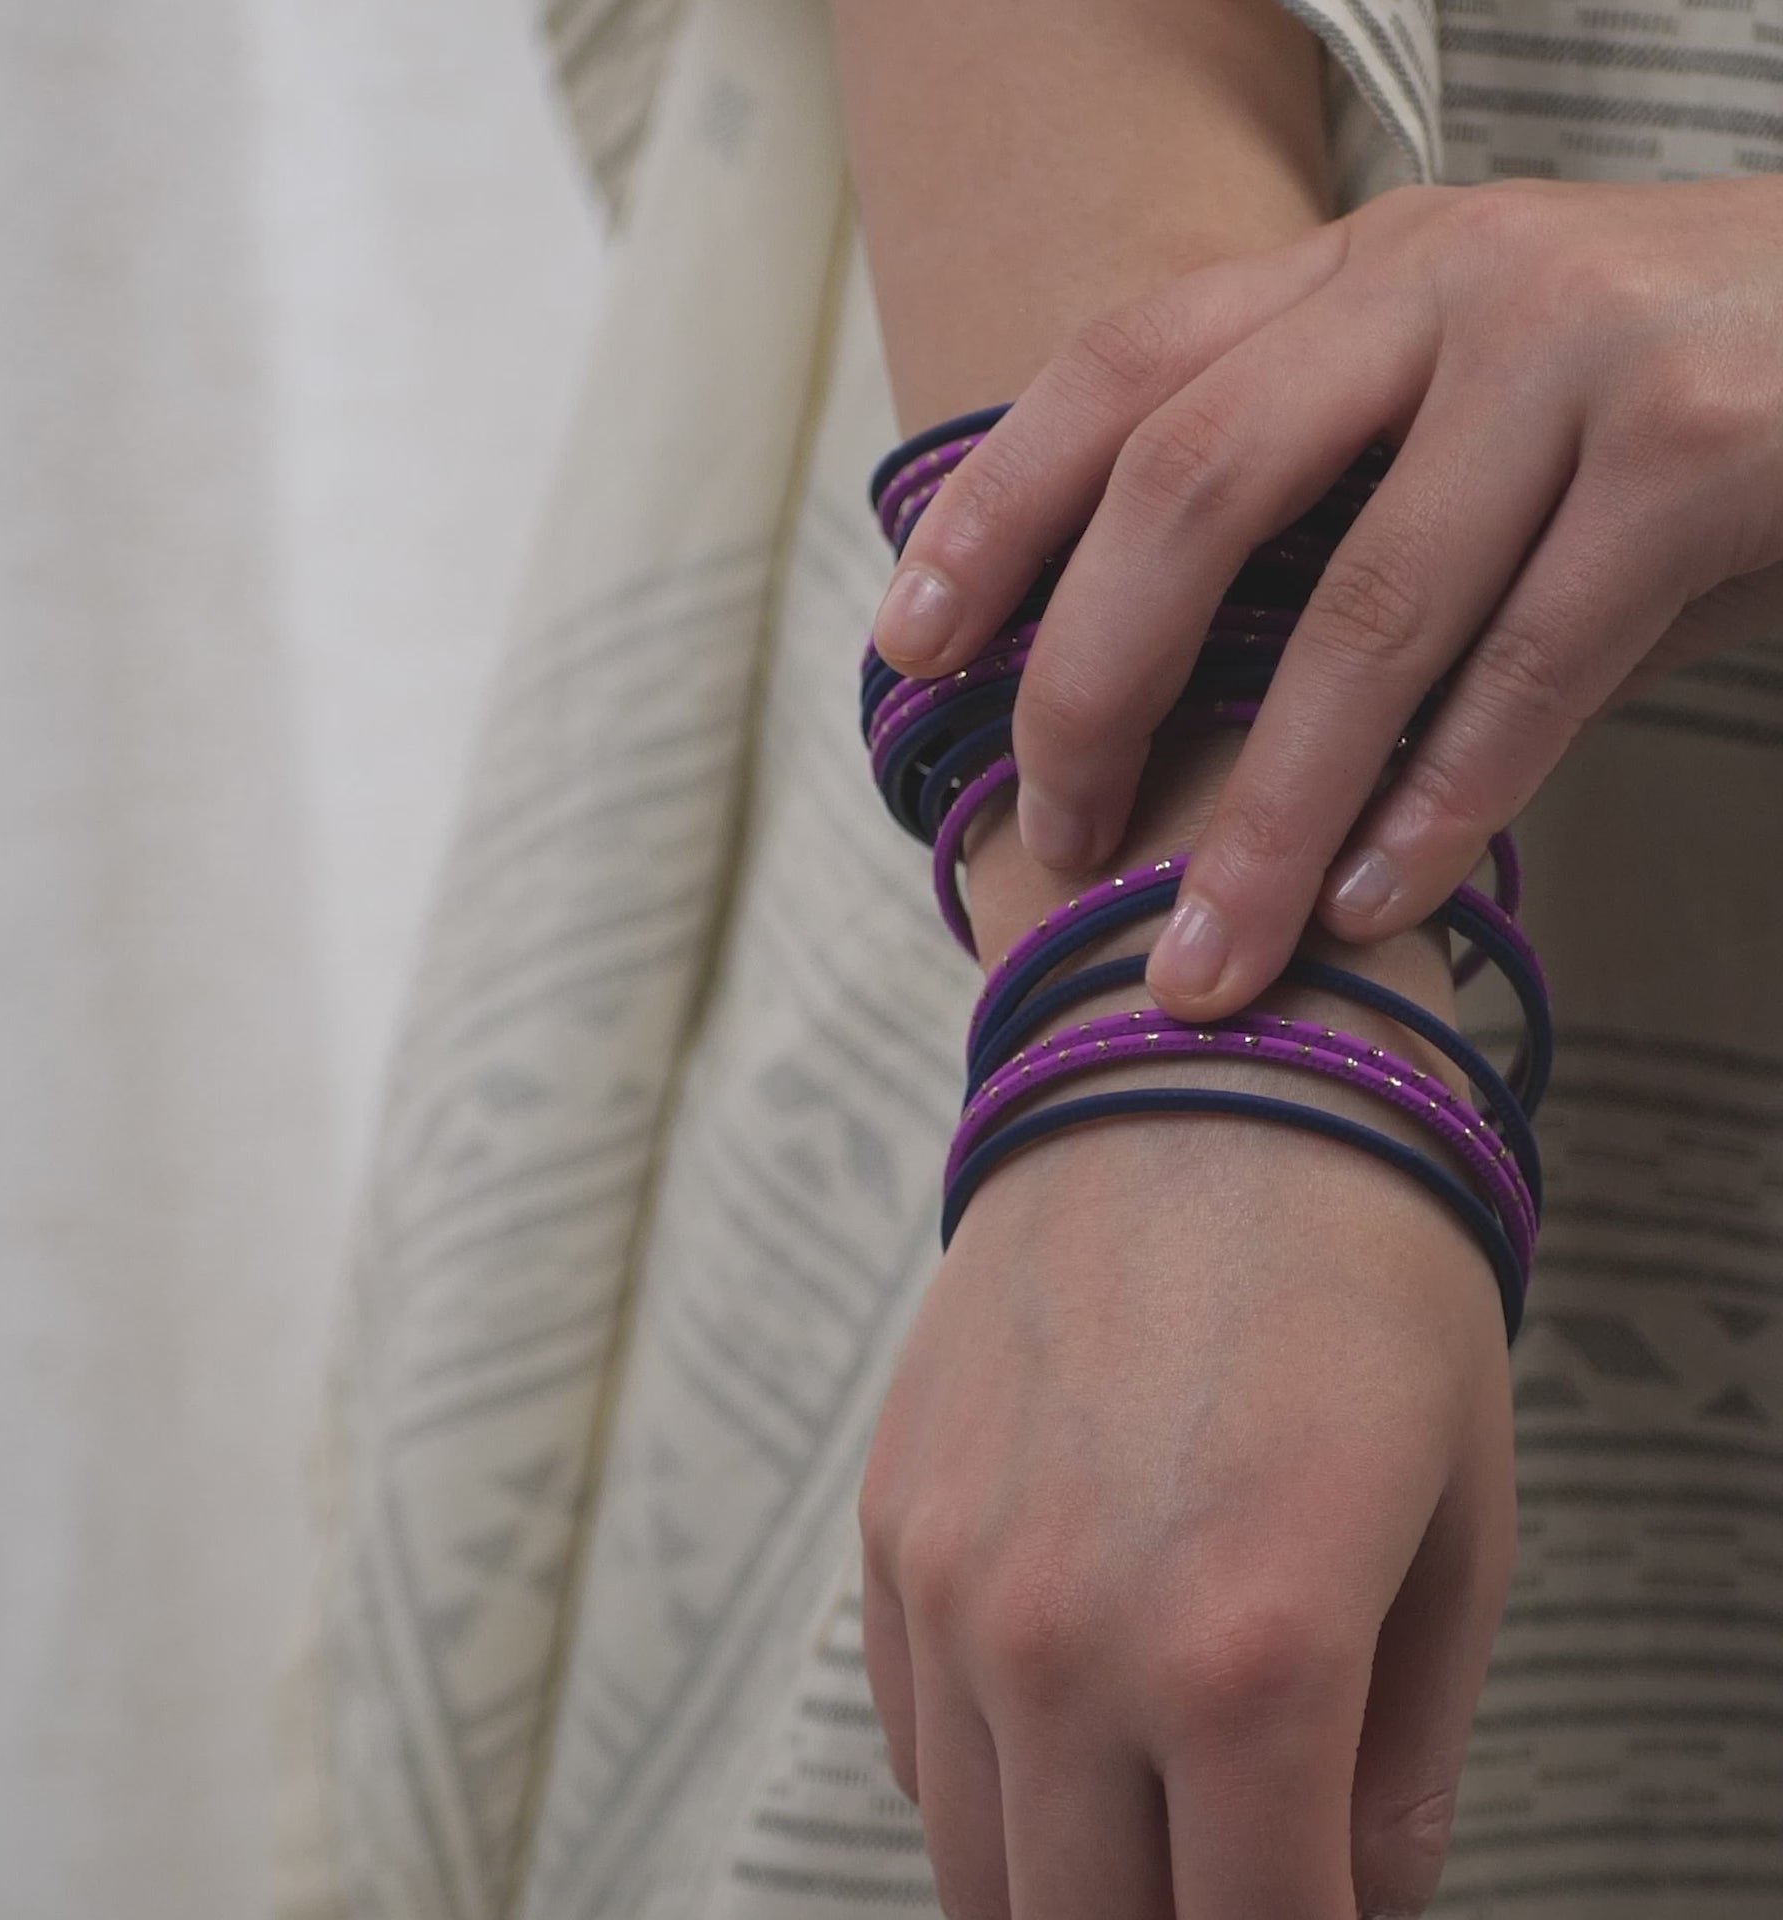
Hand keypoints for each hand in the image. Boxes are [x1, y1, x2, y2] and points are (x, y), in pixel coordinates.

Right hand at [858, 1103, 1516, 1919]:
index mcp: (1249, 1661)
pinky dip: (995, 1793)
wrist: (1191, 1087)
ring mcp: (953, 1589)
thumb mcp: (1454, 1533)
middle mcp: (1067, 1645)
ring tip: (1163, 1839)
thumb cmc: (1362, 1288)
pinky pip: (916, 1750)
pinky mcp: (891, 1533)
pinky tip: (1076, 1725)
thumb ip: (1404, 1772)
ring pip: (981, 1881)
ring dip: (1077, 1909)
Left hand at [870, 172, 1782, 1018]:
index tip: (905, 647)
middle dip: (1095, 684)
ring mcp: (1580, 353)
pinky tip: (1380, 912)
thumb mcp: (1469, 399)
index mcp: (1360, 270)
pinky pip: (1532, 671)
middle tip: (1059, 837)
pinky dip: (1443, 809)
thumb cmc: (1656, 389)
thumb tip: (1157, 699)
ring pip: (1363, 619)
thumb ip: (1328, 503)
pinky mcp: (1709, 451)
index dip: (994, 512)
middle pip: (1194, 489)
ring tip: (1208, 962)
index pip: (1121, 373)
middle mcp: (1448, 282)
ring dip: (1269, 819)